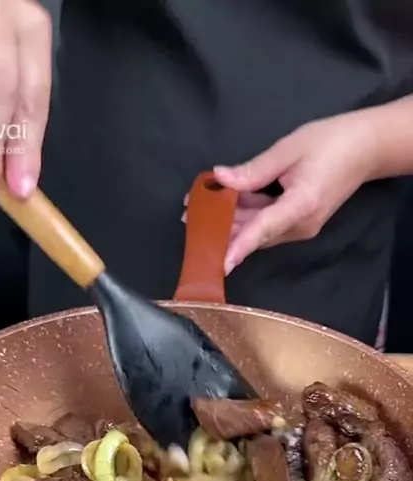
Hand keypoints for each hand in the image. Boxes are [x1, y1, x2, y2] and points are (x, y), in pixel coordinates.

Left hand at [214, 111, 378, 273]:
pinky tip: (227, 203)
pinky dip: (247, 215)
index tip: (220, 263)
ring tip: (200, 208)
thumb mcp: (288, 150)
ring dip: (232, 221)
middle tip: (189, 216)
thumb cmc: (332, 142)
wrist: (367, 148)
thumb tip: (220, 179)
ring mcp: (301, 227)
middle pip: (255, 233)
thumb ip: (253, 170)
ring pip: (259, 230)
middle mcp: (300, 225)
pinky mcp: (299, 222)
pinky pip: (267, 223)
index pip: (263, 229)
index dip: (239, 246)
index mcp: (301, 206)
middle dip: (222, 228)